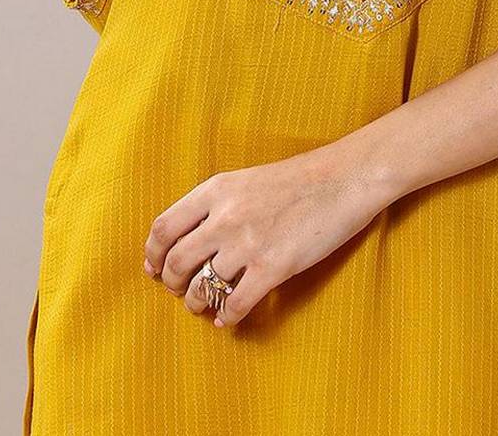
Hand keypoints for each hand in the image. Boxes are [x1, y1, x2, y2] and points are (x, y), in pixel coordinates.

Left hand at [142, 142, 388, 327]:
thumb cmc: (297, 179)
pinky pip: (236, 305)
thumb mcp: (246, 180)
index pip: (164, 227)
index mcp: (216, 189)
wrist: (344, 179)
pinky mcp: (273, 268)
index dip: (153, 254)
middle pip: (177, 262)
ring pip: (203, 288)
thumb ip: (215, 204)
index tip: (153, 269)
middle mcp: (226, 216)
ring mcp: (248, 243)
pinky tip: (229, 320)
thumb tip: (186, 239)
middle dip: (172, 283)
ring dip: (198, 303)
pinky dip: (228, 318)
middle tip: (179, 290)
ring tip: (204, 306)